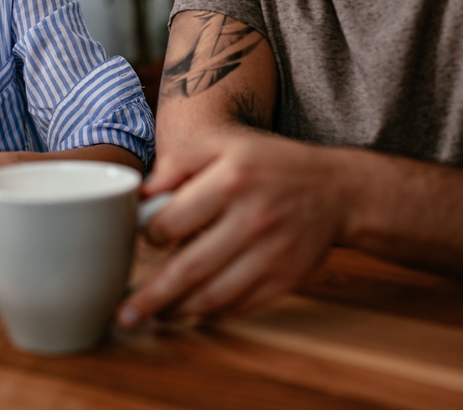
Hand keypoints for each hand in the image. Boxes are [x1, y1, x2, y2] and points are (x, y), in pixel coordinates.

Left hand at [116, 135, 352, 328]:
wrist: (338, 191)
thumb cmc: (273, 166)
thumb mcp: (228, 145)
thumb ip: (181, 161)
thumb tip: (141, 192)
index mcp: (232, 180)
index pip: (174, 221)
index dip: (153, 236)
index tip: (150, 241)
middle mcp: (252, 219)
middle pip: (189, 268)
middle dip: (152, 297)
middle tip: (125, 314)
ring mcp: (272, 254)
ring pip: (213, 297)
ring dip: (179, 312)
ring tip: (155, 317)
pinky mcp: (286, 279)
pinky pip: (241, 306)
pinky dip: (213, 314)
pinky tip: (195, 312)